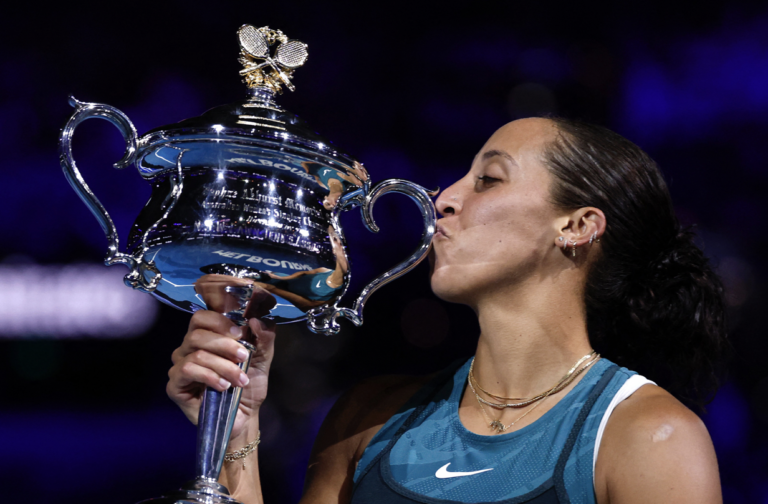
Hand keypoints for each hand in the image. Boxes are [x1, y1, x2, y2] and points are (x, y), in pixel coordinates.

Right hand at [167, 279, 276, 438]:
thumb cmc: (249, 385)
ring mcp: (179, 367)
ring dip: (223, 366)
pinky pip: (187, 371)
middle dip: (225, 345)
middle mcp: (187, 349)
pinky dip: (209, 376)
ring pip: (196, 354)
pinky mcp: (174, 386)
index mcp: (206, 337)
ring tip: (239, 380)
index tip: (239, 333)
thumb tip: (257, 320)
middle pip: (197, 334)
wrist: (244, 416)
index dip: (219, 321)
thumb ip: (263, 338)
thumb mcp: (262, 358)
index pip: (201, 317)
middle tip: (243, 357)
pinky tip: (223, 386)